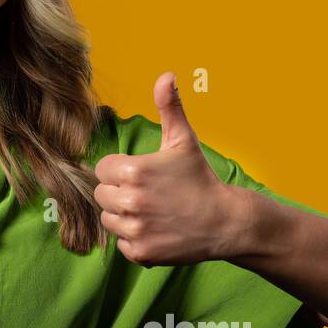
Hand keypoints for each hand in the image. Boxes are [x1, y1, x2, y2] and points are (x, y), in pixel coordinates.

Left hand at [92, 72, 239, 266]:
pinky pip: (121, 243)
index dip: (121, 171)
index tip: (143, 175)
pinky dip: (135, 239)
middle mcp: (130, 201)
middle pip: (102, 195)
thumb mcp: (183, 140)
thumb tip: (166, 75)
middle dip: (121, 193)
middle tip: (150, 194)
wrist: (226, 221)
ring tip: (153, 211)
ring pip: (109, 219)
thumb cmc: (200, 179)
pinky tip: (157, 230)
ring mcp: (134, 229)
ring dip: (125, 216)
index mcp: (132, 171)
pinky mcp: (140, 253)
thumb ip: (169, 107)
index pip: (102, 169)